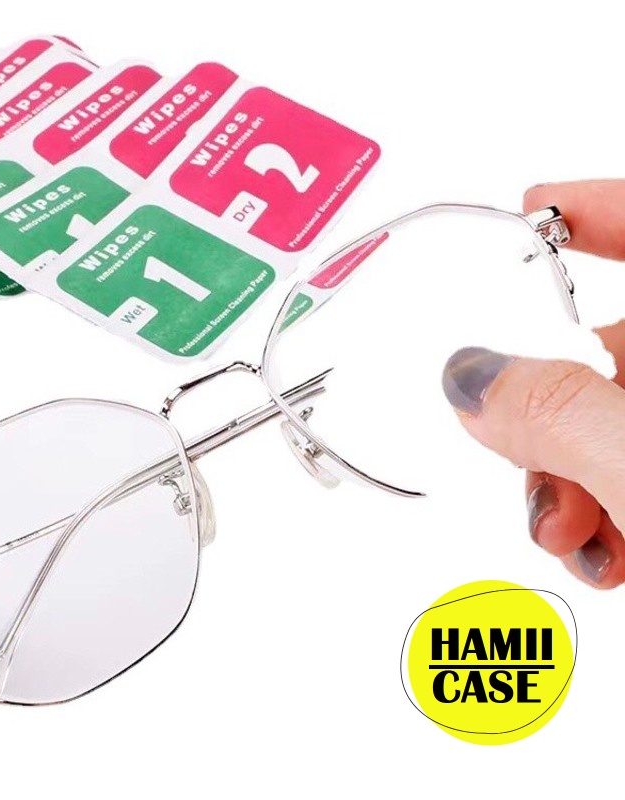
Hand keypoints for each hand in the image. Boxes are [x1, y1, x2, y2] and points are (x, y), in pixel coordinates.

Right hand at [442, 180, 624, 588]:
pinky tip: (607, 554)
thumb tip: (471, 377)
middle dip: (555, 412)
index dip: (598, 209)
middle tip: (529, 464)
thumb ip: (554, 414)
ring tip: (572, 535)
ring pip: (621, 425)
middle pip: (620, 352)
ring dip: (574, 483)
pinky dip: (612, 514)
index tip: (541, 203)